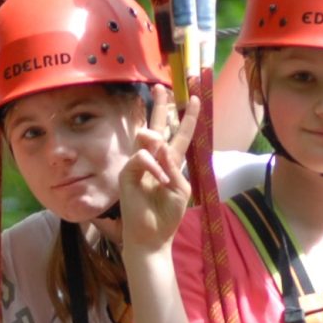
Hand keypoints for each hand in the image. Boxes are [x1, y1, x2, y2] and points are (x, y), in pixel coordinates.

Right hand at [118, 89, 200, 261]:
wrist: (152, 236)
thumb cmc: (167, 215)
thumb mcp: (181, 189)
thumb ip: (175, 166)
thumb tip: (161, 145)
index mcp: (170, 163)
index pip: (179, 136)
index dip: (187, 118)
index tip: (195, 99)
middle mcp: (154, 160)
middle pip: (157, 126)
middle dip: (160, 106)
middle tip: (160, 87)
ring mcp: (139, 165)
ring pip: (147, 137)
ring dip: (157, 141)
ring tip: (163, 150)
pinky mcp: (128, 173)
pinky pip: (142, 158)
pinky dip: (154, 167)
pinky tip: (159, 181)